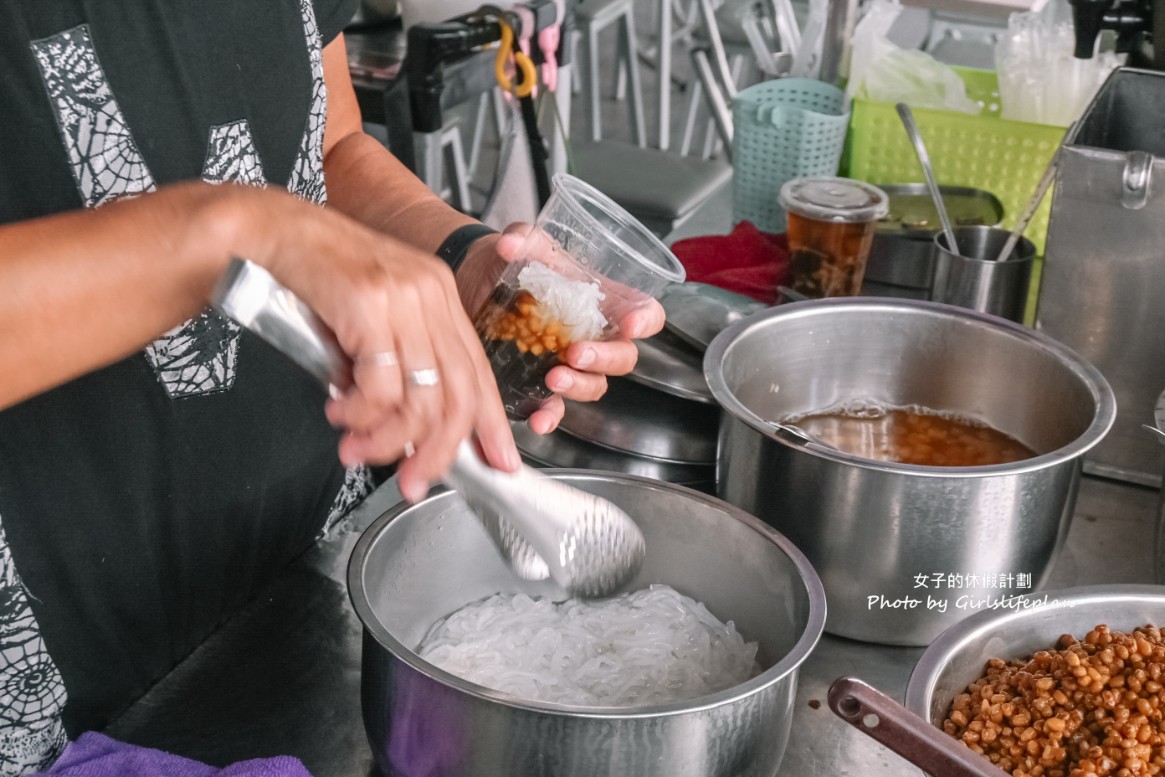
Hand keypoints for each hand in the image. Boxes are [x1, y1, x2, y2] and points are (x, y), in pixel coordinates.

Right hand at [220, 187, 518, 501]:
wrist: (266, 232)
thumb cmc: (313, 276)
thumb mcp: (372, 316)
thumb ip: (398, 361)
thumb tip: (412, 429)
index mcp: (439, 295)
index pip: (479, 371)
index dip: (490, 424)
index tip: (498, 462)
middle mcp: (430, 294)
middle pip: (459, 394)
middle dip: (439, 451)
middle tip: (415, 480)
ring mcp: (403, 298)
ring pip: (421, 398)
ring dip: (388, 439)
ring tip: (358, 448)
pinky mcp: (370, 306)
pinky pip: (379, 387)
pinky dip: (360, 414)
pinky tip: (340, 412)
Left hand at [469, 224, 666, 434]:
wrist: (472, 282)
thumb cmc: (511, 262)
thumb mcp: (522, 243)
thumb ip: (523, 237)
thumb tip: (512, 243)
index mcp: (603, 300)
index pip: (645, 313)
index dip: (646, 321)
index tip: (630, 325)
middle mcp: (593, 335)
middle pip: (623, 358)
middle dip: (605, 359)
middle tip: (576, 352)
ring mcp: (568, 362)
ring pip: (593, 385)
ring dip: (578, 386)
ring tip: (553, 377)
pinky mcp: (540, 382)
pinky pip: (555, 407)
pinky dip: (550, 416)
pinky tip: (538, 417)